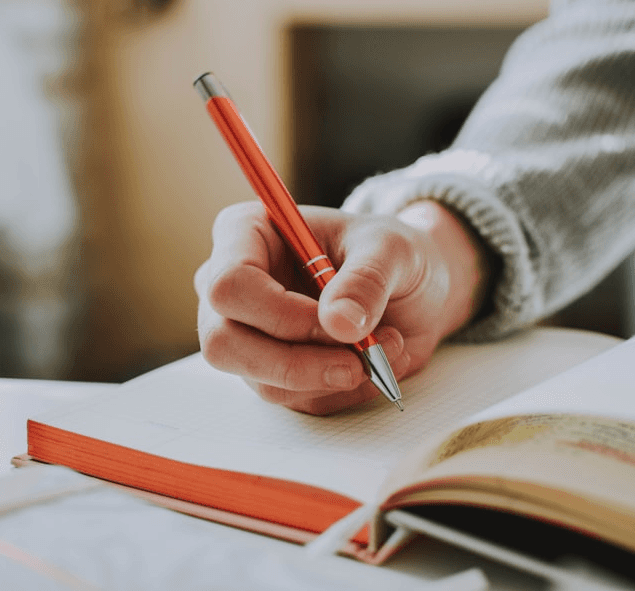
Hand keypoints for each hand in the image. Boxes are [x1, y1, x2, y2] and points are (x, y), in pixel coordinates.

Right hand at [194, 200, 491, 414]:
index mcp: (245, 234)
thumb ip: (367, 280)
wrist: (410, 287)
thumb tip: (339, 323)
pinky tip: (372, 361)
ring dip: (330, 376)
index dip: (278, 313)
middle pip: (224, 342)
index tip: (336, 322)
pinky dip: (341, 389)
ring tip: (384, 347)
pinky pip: (293, 399)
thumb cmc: (389, 253)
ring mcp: (244, 334)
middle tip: (357, 360)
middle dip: (296, 362)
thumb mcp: (392, 249)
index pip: (229, 284)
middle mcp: (231, 287)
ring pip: (261, 380)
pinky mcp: (269, 372)